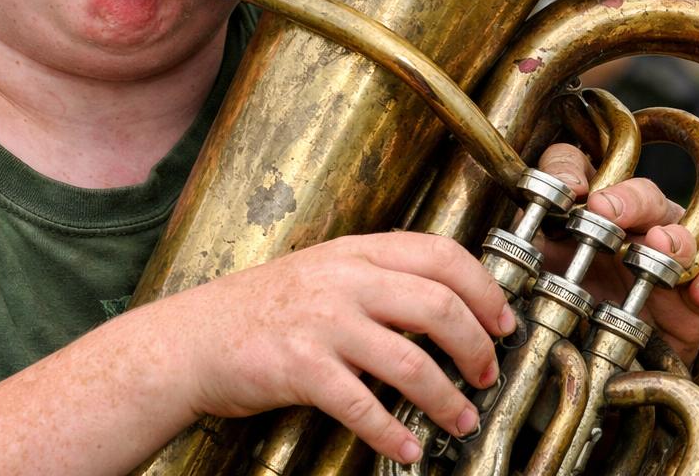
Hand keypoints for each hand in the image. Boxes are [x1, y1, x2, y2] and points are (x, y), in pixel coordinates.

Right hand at [151, 232, 516, 463]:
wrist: (195, 337)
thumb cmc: (260, 307)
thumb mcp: (321, 271)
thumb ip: (374, 278)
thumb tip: (441, 304)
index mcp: (353, 252)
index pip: (439, 252)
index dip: (484, 287)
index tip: (504, 319)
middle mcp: (343, 279)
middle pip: (438, 304)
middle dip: (478, 345)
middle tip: (487, 373)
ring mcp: (322, 322)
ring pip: (411, 360)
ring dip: (449, 399)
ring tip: (462, 420)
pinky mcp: (301, 366)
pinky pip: (364, 405)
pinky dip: (394, 433)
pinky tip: (407, 447)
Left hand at [537, 143, 698, 363]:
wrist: (596, 350)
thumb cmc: (560, 298)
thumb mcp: (530, 268)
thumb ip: (519, 249)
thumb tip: (505, 249)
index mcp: (577, 203)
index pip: (575, 162)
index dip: (569, 167)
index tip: (564, 188)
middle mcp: (625, 217)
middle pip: (636, 190)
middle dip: (623, 198)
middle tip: (605, 210)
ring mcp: (662, 249)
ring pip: (679, 226)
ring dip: (671, 234)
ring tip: (658, 246)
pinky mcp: (691, 289)